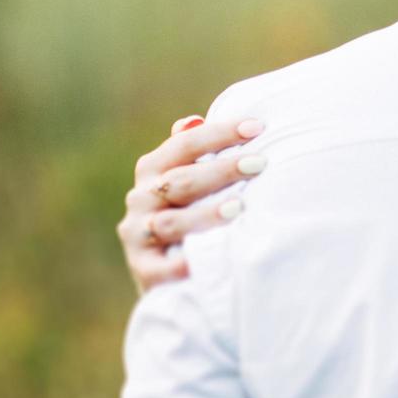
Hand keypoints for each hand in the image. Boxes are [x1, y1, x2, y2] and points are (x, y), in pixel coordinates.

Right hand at [117, 114, 265, 293]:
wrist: (169, 277)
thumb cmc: (190, 216)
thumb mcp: (188, 183)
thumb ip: (190, 152)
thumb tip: (193, 120)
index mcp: (153, 170)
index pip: (184, 144)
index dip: (219, 134)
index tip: (257, 127)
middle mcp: (141, 198)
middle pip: (180, 180)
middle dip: (221, 170)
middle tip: (259, 163)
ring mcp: (138, 234)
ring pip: (170, 221)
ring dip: (205, 214)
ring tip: (239, 208)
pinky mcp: (143, 270)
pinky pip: (161, 268)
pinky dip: (182, 264)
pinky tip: (208, 257)